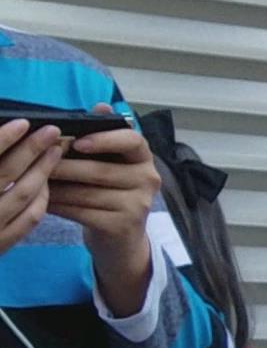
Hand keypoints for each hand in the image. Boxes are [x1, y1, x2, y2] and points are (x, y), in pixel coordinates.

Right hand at [0, 115, 57, 253]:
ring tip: (54, 152)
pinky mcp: (0, 244)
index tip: (22, 123)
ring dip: (42, 172)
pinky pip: (29, 219)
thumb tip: (5, 133)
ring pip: (23, 195)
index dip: (3, 139)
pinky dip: (41, 198)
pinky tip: (46, 182)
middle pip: (7, 173)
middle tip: (51, 132)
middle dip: (32, 150)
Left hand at [46, 120, 156, 311]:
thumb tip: (101, 106)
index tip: (77, 142)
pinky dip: (60, 206)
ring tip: (36, 180)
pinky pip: (82, 212)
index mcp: (144, 158)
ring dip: (57, 187)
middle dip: (65, 166)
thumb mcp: (112, 163)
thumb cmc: (111, 194)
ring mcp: (138, 205)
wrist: (122, 242)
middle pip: (101, 170)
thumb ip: (104, 136)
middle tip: (39, 160)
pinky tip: (45, 201)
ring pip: (87, 192)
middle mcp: (148, 180)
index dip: (104, 139)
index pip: (132, 140)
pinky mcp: (122, 226)